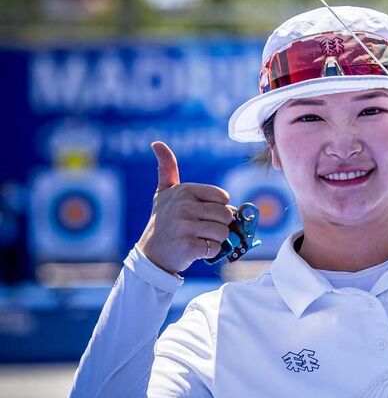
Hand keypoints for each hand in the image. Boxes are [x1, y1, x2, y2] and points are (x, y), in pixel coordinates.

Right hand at [137, 141, 232, 274]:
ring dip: (216, 239)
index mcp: (184, 190)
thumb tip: (157, 143)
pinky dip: (211, 252)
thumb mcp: (164, 193)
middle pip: (226, 215)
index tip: (201, 214)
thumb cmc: (164, 221)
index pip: (223, 198)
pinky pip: (216, 248)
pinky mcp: (188, 245)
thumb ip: (167, 168)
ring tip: (198, 238)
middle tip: (200, 229)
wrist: (152, 254)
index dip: (218, 208)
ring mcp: (185, 226)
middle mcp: (183, 206)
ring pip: (224, 232)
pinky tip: (195, 249)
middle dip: (219, 225)